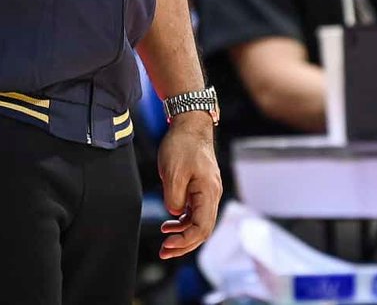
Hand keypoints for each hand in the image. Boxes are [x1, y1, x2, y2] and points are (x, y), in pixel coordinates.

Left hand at [157, 115, 221, 259]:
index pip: (201, 228)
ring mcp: (208, 192)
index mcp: (208, 192)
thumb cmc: (182, 145)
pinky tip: (170, 224)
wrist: (190, 123)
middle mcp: (212, 194)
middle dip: (184, 244)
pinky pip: (195, 212)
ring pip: (199, 222)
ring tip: (165, 242)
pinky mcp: (201, 188)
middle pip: (203, 230)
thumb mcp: (172, 173)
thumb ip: (174, 199)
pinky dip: (183, 221)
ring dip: (183, 235)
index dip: (184, 241)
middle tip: (164, 252)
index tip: (167, 245)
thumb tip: (175, 214)